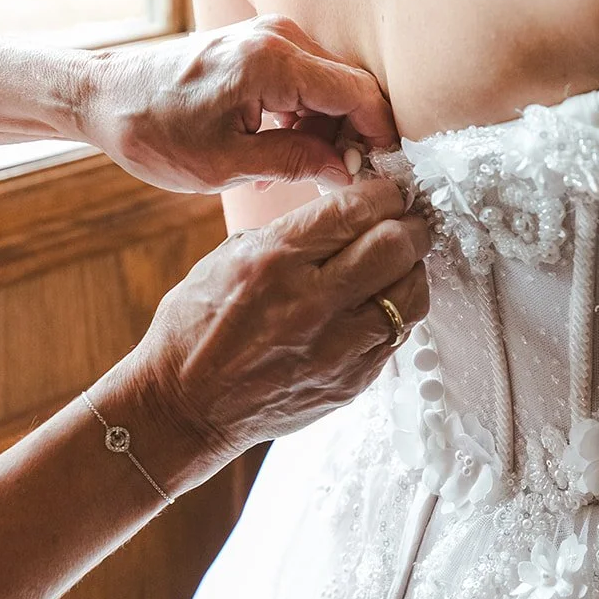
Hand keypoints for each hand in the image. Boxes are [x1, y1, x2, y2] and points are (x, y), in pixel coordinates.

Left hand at [77, 15, 395, 192]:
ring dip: (321, 131)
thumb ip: (297, 163)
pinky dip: (300, 117)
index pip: (359, 94)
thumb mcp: (226, 165)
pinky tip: (273, 150)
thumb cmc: (152, 131)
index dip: (378, 136)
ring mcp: (268, 36)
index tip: (380, 174)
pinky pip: (302, 80)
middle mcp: (278, 37)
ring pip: (327, 87)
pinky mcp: (257, 44)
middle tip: (330, 183)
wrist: (103, 97)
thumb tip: (347, 171)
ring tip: (288, 170)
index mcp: (273, 61)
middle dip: (347, 138)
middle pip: (347, 89)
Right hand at [115, 178, 430, 486]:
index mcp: (275, 261)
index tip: (393, 191)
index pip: (356, 210)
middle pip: (396, 246)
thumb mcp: (229, 258)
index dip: (387, 193)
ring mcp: (336, 348)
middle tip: (409, 221)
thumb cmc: (197, 329)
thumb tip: (345, 214)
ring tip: (400, 263)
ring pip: (412, 294)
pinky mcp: (351, 381)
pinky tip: (382, 302)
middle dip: (411, 225)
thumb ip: (291, 234)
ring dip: (412, 270)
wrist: (186, 407)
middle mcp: (311, 303)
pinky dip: (398, 311)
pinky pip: (398, 335)